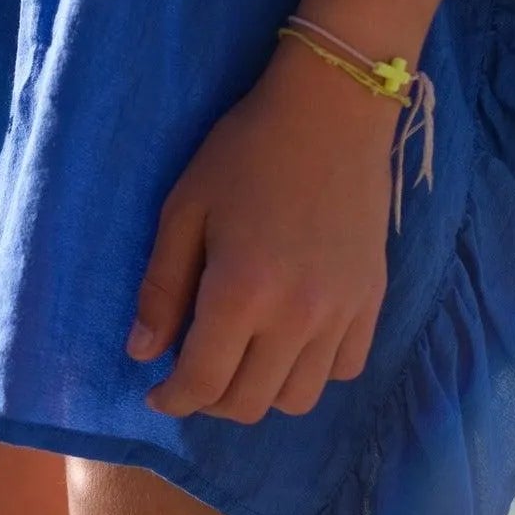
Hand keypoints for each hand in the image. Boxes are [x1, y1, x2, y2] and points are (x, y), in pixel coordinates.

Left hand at [128, 38, 395, 421]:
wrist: (331, 112)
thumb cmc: (245, 152)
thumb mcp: (184, 210)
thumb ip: (162, 287)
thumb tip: (142, 354)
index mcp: (241, 292)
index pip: (202, 383)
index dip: (172, 399)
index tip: (156, 394)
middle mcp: (297, 316)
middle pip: (249, 402)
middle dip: (209, 399)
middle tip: (191, 371)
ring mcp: (342, 313)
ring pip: (298, 398)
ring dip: (260, 392)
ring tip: (239, 359)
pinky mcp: (372, 300)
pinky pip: (345, 369)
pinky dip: (311, 371)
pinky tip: (289, 342)